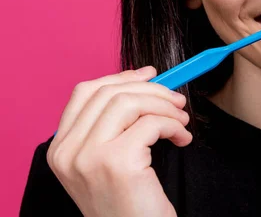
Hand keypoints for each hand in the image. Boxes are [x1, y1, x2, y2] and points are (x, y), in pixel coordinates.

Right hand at [46, 67, 191, 216]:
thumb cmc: (129, 202)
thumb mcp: (108, 161)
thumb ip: (114, 124)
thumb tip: (145, 79)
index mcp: (61, 148)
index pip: (85, 93)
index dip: (121, 77)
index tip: (150, 75)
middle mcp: (68, 151)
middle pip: (109, 93)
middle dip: (151, 90)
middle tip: (177, 101)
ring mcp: (89, 156)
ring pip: (130, 102)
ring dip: (165, 106)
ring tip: (181, 121)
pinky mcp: (117, 162)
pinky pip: (151, 123)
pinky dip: (174, 125)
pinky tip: (182, 139)